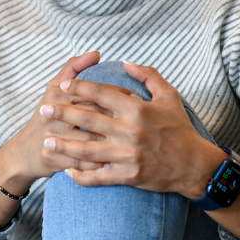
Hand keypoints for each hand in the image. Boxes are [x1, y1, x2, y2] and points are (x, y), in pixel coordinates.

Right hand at [0, 52, 143, 193]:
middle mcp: (54, 114)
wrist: (25, 151)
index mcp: (57, 94)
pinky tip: (120, 160)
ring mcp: (54, 137)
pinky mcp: (54, 159)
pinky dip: (102, 162)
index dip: (119, 95)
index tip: (136, 98)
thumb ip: (74, 67)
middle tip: (140, 121)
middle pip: (95, 114)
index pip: (95, 91)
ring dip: (115, 142)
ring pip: (91, 139)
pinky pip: (84, 161)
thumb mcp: (54, 87)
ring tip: (136, 141)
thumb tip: (96, 54)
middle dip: (120, 119)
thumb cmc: (47, 114)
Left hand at [42, 61, 227, 197]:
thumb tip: (125, 62)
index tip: (63, 85)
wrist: (195, 165)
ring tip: (47, 140)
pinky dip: (81, 176)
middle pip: (88, 119)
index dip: (80, 87)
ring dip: (64, 145)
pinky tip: (68, 172)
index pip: (102, 93)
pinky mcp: (128, 176)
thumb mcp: (170, 95)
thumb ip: (148, 75)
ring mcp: (127, 155)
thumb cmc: (181, 128)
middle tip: (43, 109)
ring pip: (87, 149)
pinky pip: (98, 177)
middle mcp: (129, 131)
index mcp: (138, 109)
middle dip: (63, 113)